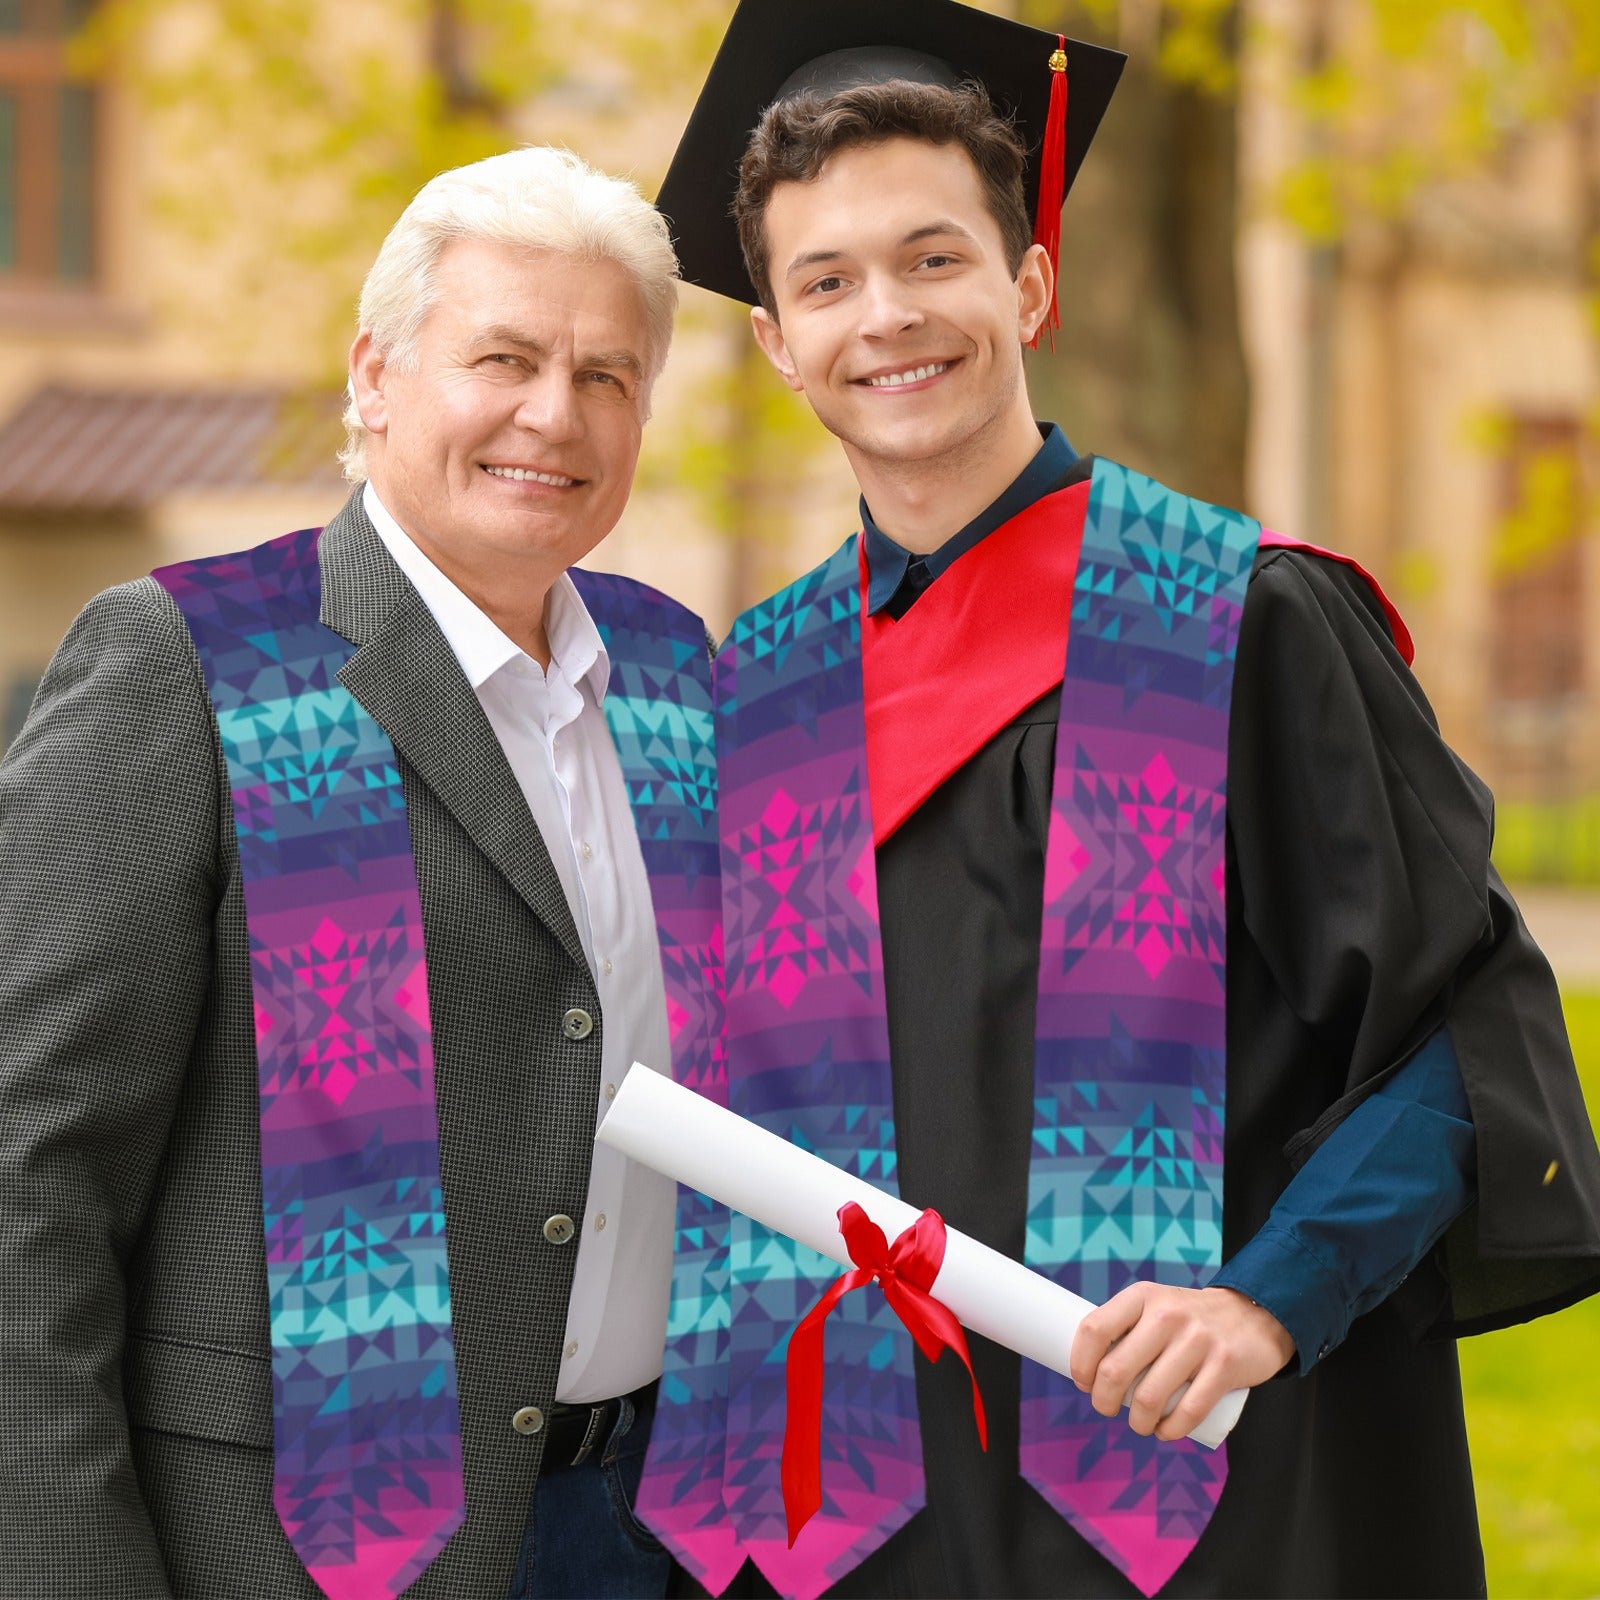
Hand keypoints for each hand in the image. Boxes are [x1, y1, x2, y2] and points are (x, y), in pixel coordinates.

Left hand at [1068, 1283, 1295, 1441]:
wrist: (1253, 1314)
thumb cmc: (1189, 1319)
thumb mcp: (1155, 1305)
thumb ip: (1127, 1327)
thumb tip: (1088, 1367)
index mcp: (1142, 1296)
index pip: (1094, 1329)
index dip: (1080, 1363)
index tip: (1083, 1382)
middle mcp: (1166, 1314)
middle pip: (1115, 1370)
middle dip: (1102, 1401)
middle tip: (1105, 1408)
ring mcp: (1197, 1340)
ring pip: (1149, 1398)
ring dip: (1137, 1423)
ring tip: (1139, 1423)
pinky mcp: (1224, 1366)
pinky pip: (1187, 1412)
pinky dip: (1170, 1431)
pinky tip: (1164, 1432)